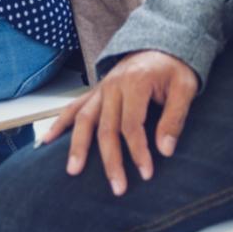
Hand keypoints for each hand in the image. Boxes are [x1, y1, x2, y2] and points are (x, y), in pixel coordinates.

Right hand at [43, 50, 198, 194]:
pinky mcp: (97, 91)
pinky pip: (75, 107)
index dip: (138, 151)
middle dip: (110, 160)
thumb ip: (175, 118)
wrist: (163, 43)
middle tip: (118, 188)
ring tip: (73, 171)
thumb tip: (165, 150)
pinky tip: (47, 140)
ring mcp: (102, 87)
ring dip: (78, 146)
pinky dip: (60, 123)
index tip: (146, 173)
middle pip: (106, 127)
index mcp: (135, 82)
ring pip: (84, 119)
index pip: (132, 124)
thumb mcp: (185, 88)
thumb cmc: (175, 67)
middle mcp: (113, 85)